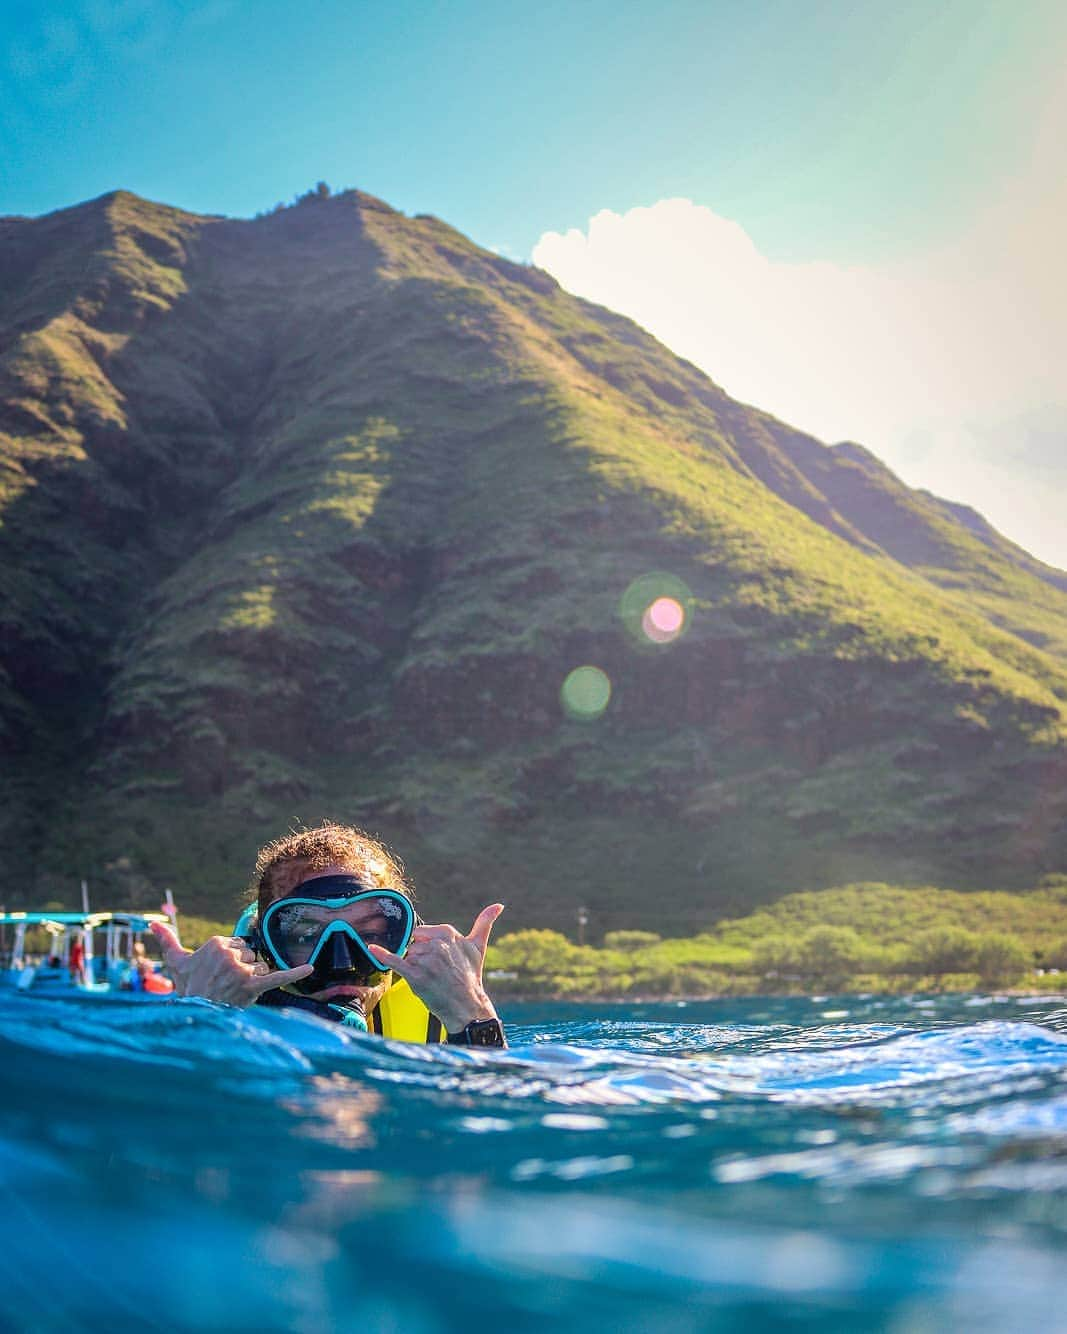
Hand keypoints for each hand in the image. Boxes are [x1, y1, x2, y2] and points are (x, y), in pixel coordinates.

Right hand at [149, 922, 312, 1007]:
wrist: (194, 1015)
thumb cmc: (187, 988)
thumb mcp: (177, 962)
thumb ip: (167, 940)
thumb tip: (151, 922)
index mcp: (216, 943)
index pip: (240, 945)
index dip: (233, 960)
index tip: (219, 973)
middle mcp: (229, 954)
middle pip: (252, 955)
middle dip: (244, 969)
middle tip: (226, 984)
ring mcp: (241, 970)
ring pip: (262, 967)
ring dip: (254, 979)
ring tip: (236, 991)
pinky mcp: (253, 985)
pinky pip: (278, 977)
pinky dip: (295, 973)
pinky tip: (310, 968)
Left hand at [368, 903, 503, 1034]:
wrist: (467, 1006)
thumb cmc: (471, 976)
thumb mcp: (478, 947)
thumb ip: (485, 922)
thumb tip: (499, 905)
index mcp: (448, 933)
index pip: (423, 932)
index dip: (429, 947)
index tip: (441, 960)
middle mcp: (437, 944)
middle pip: (414, 944)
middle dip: (421, 957)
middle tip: (437, 972)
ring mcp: (426, 960)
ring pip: (408, 955)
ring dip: (415, 967)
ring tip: (431, 979)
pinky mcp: (415, 975)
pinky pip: (394, 960)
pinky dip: (382, 954)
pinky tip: (372, 947)